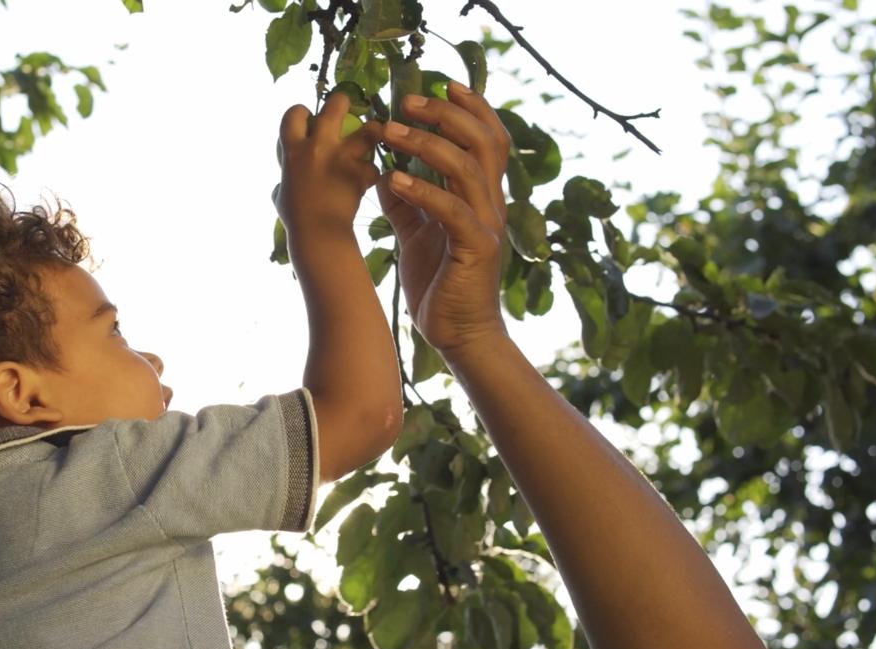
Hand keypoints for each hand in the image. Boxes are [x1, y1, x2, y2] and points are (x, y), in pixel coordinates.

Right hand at [274, 91, 383, 234]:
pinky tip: (369, 180)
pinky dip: (372, 174)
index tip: (307, 118)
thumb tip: (281, 186)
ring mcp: (341, 159)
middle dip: (343, 103)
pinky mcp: (359, 175)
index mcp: (293, 149)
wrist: (315, 235)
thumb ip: (283, 185)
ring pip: (369, 130)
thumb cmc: (294, 218)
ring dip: (373, 132)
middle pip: (336, 105)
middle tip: (347, 111)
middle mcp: (318, 146)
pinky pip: (373, 167)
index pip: (293, 113)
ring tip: (372, 138)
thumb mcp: (280, 197)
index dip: (302, 112)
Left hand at [376, 82, 512, 355]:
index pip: (487, 138)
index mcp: (480, 197)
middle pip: (482, 141)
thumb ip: (407, 203)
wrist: (458, 336)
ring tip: (390, 132)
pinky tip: (393, 179)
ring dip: (427, 145)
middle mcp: (490, 205)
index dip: (470, 107)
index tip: (440, 86)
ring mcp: (487, 226)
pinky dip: (423, 190)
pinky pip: (453, 211)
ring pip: (468, 168)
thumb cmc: (440, 285)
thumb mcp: (417, 235)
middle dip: (445, 114)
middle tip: (406, 101)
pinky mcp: (476, 250)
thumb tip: (384, 170)